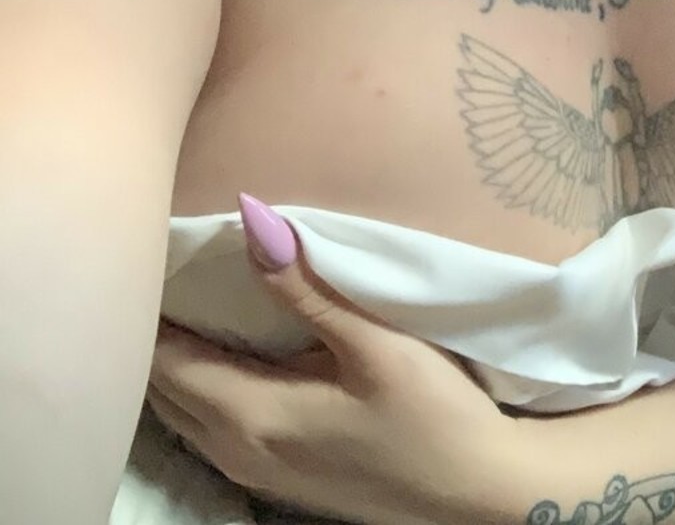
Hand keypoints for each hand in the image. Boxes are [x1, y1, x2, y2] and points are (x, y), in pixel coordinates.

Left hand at [148, 195, 520, 524]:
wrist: (479, 496)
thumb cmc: (433, 416)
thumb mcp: (375, 344)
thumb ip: (308, 287)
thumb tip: (252, 220)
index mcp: (251, 416)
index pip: (168, 361)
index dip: (153, 310)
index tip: (155, 255)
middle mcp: (236, 451)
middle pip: (165, 392)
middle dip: (156, 336)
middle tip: (167, 272)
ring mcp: (257, 473)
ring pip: (185, 414)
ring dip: (177, 367)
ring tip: (189, 306)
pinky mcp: (280, 480)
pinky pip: (209, 430)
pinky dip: (200, 390)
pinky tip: (225, 358)